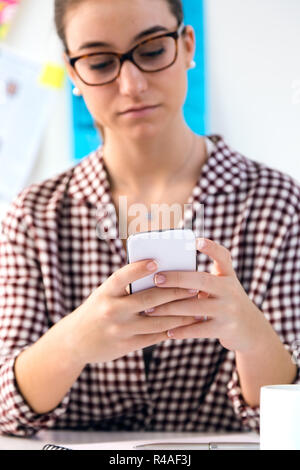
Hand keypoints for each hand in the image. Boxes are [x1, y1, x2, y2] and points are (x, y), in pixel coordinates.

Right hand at [68, 259, 198, 364]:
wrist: (75, 342)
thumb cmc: (97, 309)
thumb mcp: (104, 294)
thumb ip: (126, 286)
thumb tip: (160, 274)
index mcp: (105, 292)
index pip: (122, 277)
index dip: (138, 269)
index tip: (157, 261)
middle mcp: (112, 310)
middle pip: (149, 299)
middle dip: (175, 292)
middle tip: (195, 285)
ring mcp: (120, 329)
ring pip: (157, 320)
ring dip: (181, 313)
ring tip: (198, 305)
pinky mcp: (127, 345)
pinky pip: (155, 336)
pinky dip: (173, 329)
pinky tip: (186, 323)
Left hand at [144, 238, 265, 352]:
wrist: (252, 331)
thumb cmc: (227, 303)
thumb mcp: (224, 286)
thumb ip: (205, 278)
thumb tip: (168, 273)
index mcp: (228, 276)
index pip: (223, 257)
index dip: (211, 248)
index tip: (197, 241)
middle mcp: (230, 290)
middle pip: (202, 280)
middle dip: (176, 279)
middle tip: (156, 279)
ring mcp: (229, 310)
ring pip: (194, 307)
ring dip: (169, 308)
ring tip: (150, 310)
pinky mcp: (225, 329)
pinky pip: (198, 329)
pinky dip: (181, 330)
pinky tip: (167, 331)